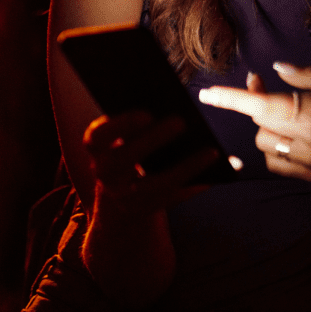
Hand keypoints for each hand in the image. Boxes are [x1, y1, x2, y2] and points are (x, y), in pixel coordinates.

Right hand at [82, 110, 219, 221]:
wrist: (118, 200)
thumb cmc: (127, 154)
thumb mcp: (122, 139)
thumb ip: (136, 125)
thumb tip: (171, 101)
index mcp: (97, 149)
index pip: (97, 137)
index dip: (120, 125)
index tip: (147, 113)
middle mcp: (105, 173)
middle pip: (123, 160)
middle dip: (151, 140)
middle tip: (180, 122)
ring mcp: (123, 195)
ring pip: (152, 185)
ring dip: (183, 168)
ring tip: (211, 152)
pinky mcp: (144, 209)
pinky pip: (171, 199)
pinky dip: (193, 187)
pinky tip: (213, 175)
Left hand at [198, 63, 310, 193]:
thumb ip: (309, 74)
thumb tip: (274, 69)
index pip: (262, 104)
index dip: (231, 98)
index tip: (206, 94)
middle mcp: (309, 138)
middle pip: (258, 123)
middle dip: (256, 103)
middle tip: (264, 86)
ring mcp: (308, 162)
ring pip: (264, 143)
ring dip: (268, 126)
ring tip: (288, 112)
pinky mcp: (310, 176)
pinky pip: (274, 162)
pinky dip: (275, 146)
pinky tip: (293, 134)